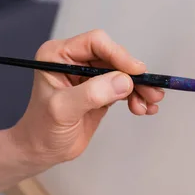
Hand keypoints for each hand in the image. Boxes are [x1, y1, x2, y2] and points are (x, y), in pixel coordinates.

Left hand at [9, 29, 164, 167]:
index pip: (95, 43)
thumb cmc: (42, 129)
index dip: (118, 55)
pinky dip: (137, 96)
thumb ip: (92, 93)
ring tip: (150, 104)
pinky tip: (143, 109)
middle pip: (114, 57)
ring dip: (139, 87)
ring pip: (123, 73)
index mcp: (59, 55)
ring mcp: (89, 76)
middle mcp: (75, 60)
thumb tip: (125, 81)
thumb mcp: (63, 110)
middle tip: (152, 92)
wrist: (42, 151)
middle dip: (134, 75)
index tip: (136, 72)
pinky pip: (124, 87)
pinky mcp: (101, 91)